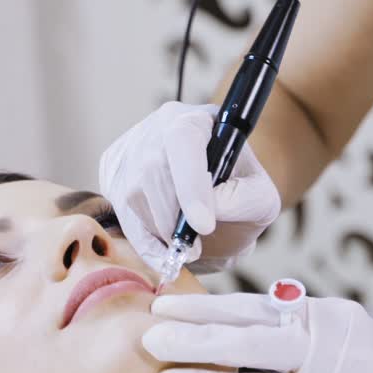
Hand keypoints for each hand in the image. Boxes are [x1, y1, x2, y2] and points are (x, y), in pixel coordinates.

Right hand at [98, 102, 280, 273]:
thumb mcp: (260, 195)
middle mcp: (159, 126)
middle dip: (173, 220)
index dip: (190, 185)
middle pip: (153, 171)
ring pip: (132, 194)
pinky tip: (161, 252)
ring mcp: (131, 148)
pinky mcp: (113, 172)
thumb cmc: (239, 191)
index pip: (184, 141)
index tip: (204, 226)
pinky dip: (142, 240)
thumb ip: (245, 199)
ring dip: (159, 231)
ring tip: (185, 246)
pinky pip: (119, 211)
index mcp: (199, 119)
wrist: (217, 194)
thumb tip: (211, 210)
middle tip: (195, 249)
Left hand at [142, 292, 372, 372]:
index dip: (203, 308)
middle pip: (251, 347)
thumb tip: (208, 311)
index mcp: (321, 316)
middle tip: (152, 340)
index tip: (161, 307)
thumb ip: (279, 314)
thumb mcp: (326, 318)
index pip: (252, 308)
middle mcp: (326, 352)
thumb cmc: (351, 350)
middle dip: (195, 342)